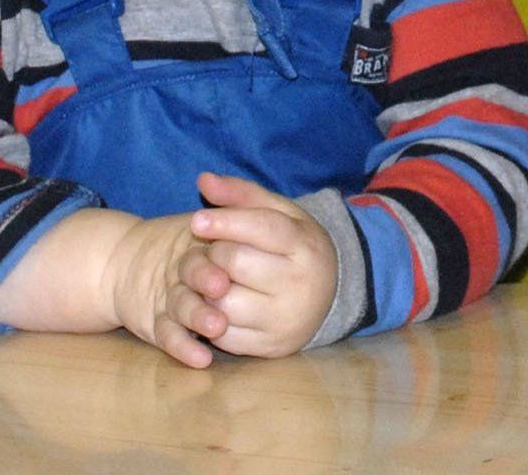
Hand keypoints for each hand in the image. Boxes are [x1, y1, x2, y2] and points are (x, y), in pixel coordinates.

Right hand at [95, 212, 235, 369]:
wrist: (121, 261)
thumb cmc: (184, 242)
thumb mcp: (200, 220)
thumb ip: (217, 201)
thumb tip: (206, 180)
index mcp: (198, 238)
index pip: (212, 234)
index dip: (222, 237)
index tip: (235, 242)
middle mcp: (182, 267)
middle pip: (193, 270)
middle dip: (206, 277)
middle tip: (222, 284)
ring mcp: (169, 297)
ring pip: (182, 306)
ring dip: (198, 315)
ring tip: (218, 326)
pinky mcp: (157, 323)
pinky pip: (169, 337)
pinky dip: (183, 348)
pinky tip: (201, 358)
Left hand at [177, 172, 339, 357]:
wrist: (331, 294)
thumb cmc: (295, 246)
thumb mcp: (279, 213)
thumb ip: (242, 194)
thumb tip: (203, 179)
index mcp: (305, 244)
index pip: (262, 228)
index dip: (226, 222)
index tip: (196, 220)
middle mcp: (300, 284)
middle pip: (237, 263)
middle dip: (214, 254)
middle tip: (213, 250)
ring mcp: (286, 319)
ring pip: (224, 303)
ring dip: (206, 289)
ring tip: (213, 277)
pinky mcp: (271, 347)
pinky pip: (225, 336)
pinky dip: (211, 318)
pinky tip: (217, 303)